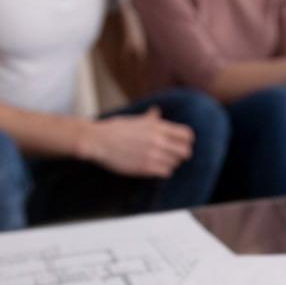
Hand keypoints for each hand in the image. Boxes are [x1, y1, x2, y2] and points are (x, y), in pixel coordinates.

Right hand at [78, 107, 193, 177]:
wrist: (98, 141)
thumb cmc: (114, 129)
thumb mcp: (134, 120)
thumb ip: (150, 118)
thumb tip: (156, 111)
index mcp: (157, 126)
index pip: (187, 134)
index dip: (187, 141)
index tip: (181, 144)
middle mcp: (159, 140)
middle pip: (185, 151)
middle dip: (181, 154)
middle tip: (174, 156)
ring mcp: (153, 154)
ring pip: (176, 163)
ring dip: (171, 163)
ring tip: (161, 162)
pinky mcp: (146, 168)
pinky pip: (166, 172)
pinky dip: (163, 171)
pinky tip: (154, 168)